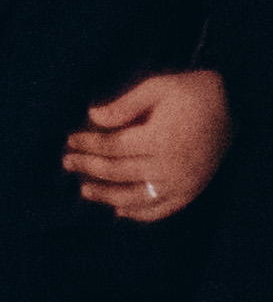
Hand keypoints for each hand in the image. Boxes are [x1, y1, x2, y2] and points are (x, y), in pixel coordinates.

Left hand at [70, 69, 227, 221]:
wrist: (234, 105)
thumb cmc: (192, 93)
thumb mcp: (158, 88)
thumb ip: (124, 105)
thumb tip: (92, 116)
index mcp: (160, 139)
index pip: (112, 147)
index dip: (87, 144)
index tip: (69, 140)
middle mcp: (170, 165)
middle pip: (118, 172)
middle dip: (88, 167)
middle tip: (67, 163)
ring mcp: (182, 182)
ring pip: (136, 197)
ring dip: (106, 196)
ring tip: (84, 190)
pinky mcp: (192, 191)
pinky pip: (162, 209)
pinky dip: (140, 214)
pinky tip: (119, 212)